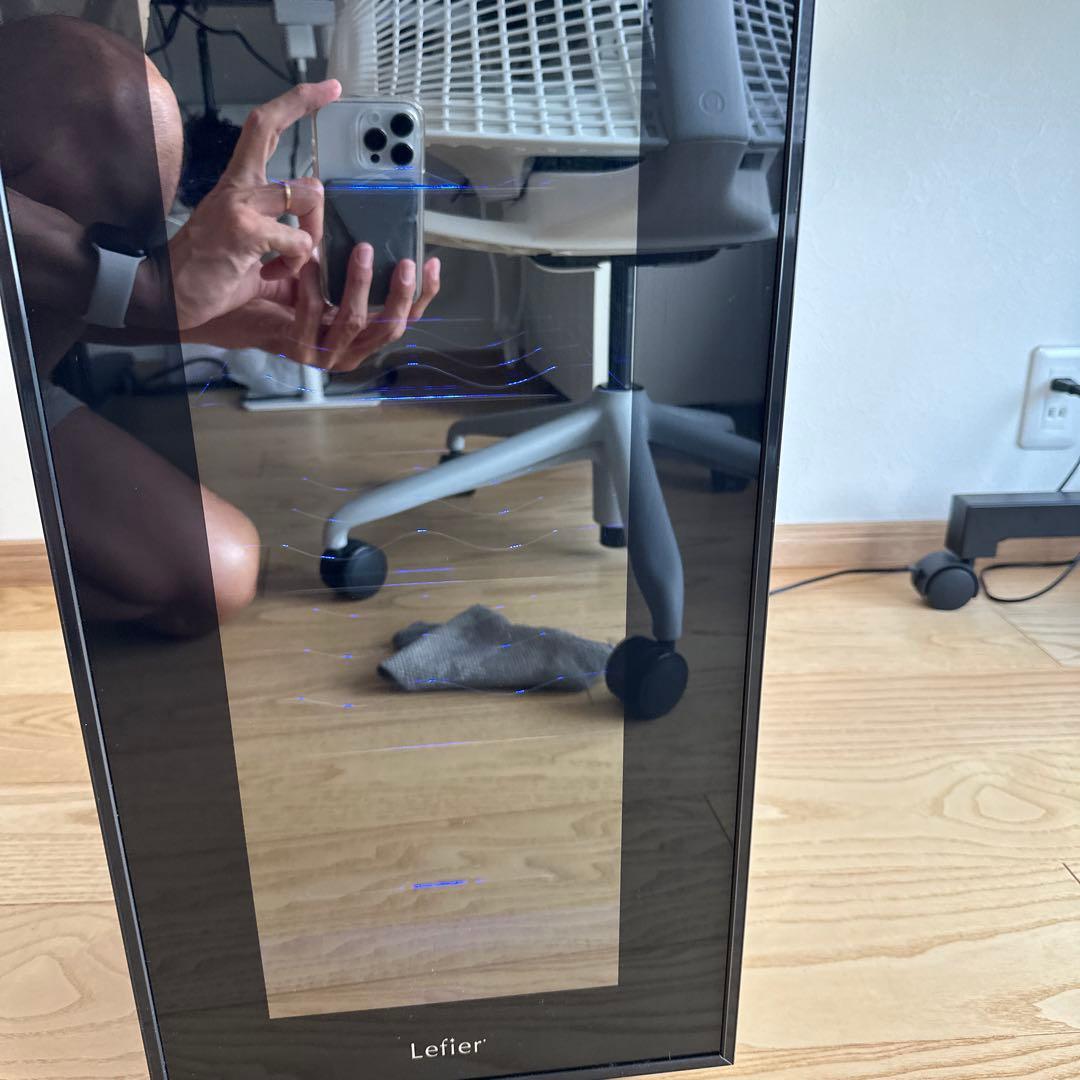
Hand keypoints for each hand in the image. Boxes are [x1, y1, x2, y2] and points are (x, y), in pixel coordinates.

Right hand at [147, 80, 341, 330]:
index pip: (265, 125)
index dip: (298, 101)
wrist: (165, 297)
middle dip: (313, 163)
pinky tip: (273, 274)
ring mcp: (240, 204)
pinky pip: (299, 241)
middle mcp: (238, 185)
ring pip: (307, 195)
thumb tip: (316, 257)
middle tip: (315, 220)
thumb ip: (285, 248)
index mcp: (238, 184)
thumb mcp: (252, 255)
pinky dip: (296, 264)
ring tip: (286, 262)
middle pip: (276, 131)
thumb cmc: (207, 276)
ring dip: (311, 235)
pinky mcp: (246, 230)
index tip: (329, 88)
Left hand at [185, 250, 440, 371]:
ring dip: (361, 284)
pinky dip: (315, 286)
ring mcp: (325, 354)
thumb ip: (354, 267)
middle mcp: (350, 351)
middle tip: (402, 261)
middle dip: (399, 294)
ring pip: (356, 321)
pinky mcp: (299, 349)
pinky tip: (312, 262)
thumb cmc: (284, 295)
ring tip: (362, 251)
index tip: (430, 264)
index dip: (423, 294)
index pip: (405, 319)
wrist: (238, 314)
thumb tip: (377, 229)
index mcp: (364, 336)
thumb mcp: (329, 279)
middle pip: (390, 327)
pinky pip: (314, 315)